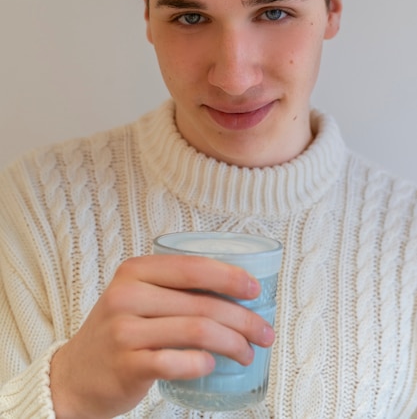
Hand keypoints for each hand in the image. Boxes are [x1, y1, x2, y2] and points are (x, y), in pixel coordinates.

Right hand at [50, 254, 274, 418]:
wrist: (75, 374)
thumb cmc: (118, 330)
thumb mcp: (136, 296)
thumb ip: (173, 289)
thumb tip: (234, 292)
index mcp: (135, 271)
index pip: (192, 267)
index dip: (229, 277)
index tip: (255, 290)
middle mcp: (128, 296)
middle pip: (201, 303)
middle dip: (243, 319)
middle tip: (264, 333)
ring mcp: (125, 331)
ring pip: (197, 331)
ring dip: (233, 343)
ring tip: (247, 353)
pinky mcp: (127, 364)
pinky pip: (176, 362)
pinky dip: (202, 364)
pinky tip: (212, 365)